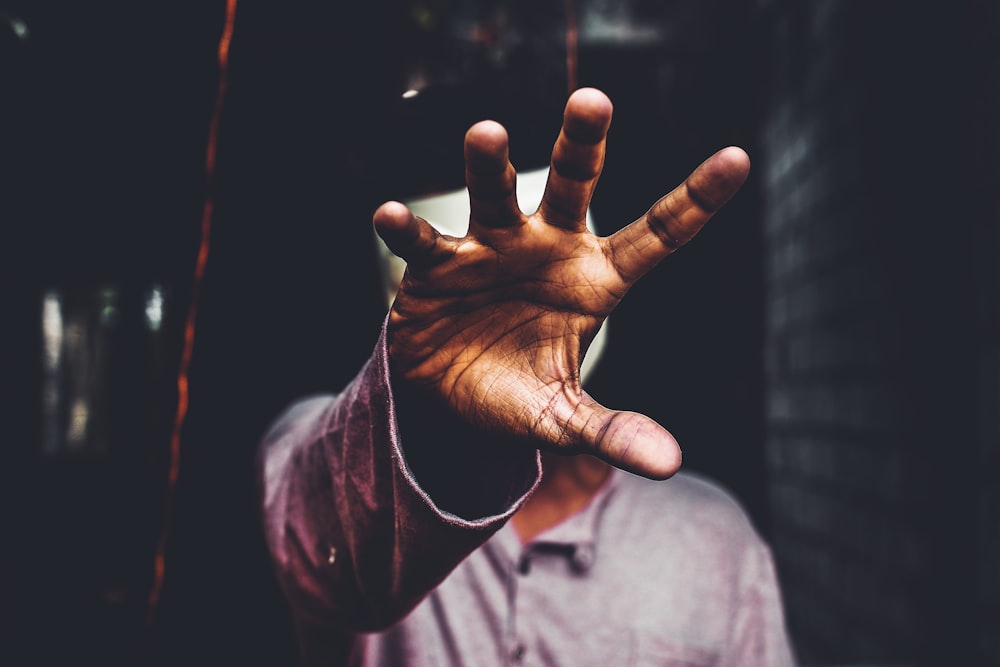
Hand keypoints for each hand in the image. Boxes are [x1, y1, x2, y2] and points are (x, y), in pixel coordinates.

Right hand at [373, 88, 748, 479]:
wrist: (446, 397)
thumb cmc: (517, 395)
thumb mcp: (563, 416)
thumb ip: (611, 431)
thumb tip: (671, 464)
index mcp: (595, 281)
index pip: (655, 236)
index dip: (695, 200)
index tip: (737, 159)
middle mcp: (548, 249)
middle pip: (573, 186)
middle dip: (582, 143)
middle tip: (593, 100)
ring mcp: (492, 250)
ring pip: (495, 195)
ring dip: (490, 164)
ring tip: (487, 133)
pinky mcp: (438, 266)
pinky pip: (425, 241)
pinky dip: (408, 230)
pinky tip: (389, 216)